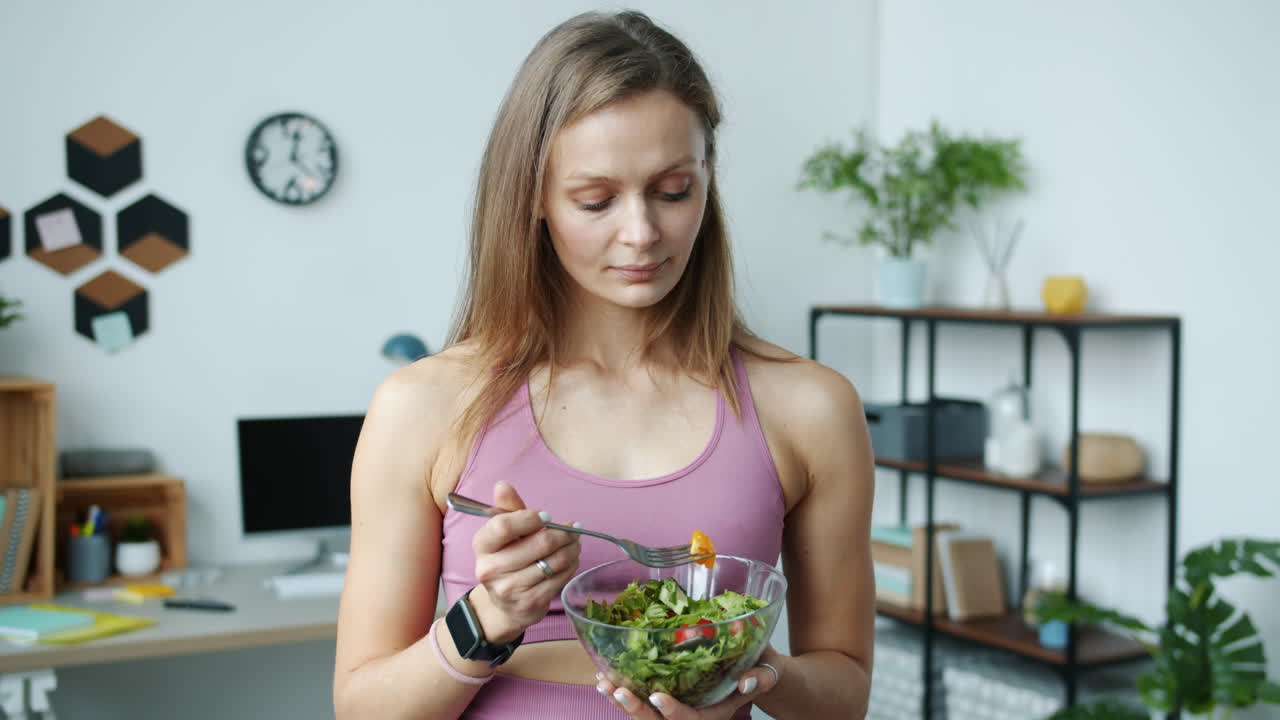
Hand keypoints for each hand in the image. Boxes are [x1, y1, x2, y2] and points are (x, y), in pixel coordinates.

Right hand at [468, 481, 580, 642]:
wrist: (504, 605)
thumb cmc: (507, 559)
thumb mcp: (504, 534)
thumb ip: (507, 509)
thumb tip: (502, 485)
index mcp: (482, 545)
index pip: (504, 526)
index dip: (530, 518)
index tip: (547, 516)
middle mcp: (490, 569)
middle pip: (539, 544)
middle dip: (563, 533)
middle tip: (573, 528)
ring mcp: (510, 589)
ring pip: (554, 561)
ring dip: (571, 548)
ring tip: (574, 542)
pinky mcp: (530, 603)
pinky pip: (560, 578)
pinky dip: (571, 565)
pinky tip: (571, 559)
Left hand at [596, 646, 783, 719]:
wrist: (748, 674)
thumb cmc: (758, 671)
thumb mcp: (767, 672)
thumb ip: (761, 678)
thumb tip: (748, 681)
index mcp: (709, 717)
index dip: (672, 711)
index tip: (657, 696)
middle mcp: (687, 719)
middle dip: (635, 709)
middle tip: (618, 690)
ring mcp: (671, 712)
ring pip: (641, 716)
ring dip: (619, 701)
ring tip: (603, 683)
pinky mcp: (661, 703)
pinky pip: (636, 704)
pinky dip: (619, 693)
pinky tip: (603, 677)